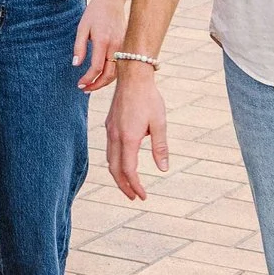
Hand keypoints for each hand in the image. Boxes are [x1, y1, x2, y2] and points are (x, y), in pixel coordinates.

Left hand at [73, 0, 125, 90]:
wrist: (111, 0)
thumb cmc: (94, 12)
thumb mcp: (82, 28)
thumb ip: (79, 47)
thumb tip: (76, 65)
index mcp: (103, 41)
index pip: (97, 67)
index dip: (88, 78)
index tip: (79, 84)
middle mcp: (116, 46)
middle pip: (109, 74)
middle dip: (97, 85)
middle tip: (85, 89)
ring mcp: (123, 46)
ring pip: (117, 72)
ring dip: (104, 81)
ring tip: (91, 85)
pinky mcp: (127, 45)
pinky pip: (120, 65)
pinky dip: (111, 74)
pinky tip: (101, 75)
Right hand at [105, 67, 168, 199]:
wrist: (132, 77)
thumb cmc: (149, 99)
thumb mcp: (160, 123)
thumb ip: (160, 147)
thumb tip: (163, 169)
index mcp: (128, 138)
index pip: (129, 171)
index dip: (136, 186)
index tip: (143, 196)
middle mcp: (115, 136)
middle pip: (115, 170)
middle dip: (124, 186)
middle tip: (134, 197)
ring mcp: (110, 131)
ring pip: (110, 160)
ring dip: (118, 175)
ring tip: (128, 184)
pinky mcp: (109, 125)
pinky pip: (109, 149)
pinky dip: (115, 162)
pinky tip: (124, 162)